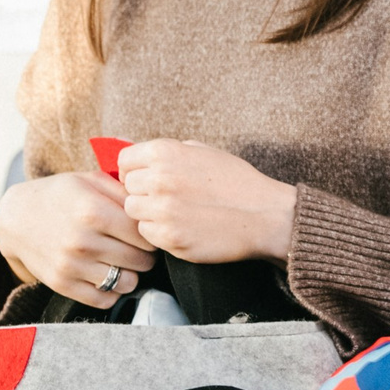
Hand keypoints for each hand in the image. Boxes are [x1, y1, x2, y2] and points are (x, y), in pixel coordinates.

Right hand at [0, 172, 155, 309]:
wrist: (16, 216)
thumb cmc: (60, 195)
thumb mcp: (91, 181)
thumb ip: (125, 192)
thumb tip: (155, 208)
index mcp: (93, 212)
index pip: (146, 234)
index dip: (152, 233)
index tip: (148, 230)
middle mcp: (83, 241)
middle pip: (141, 260)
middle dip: (145, 254)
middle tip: (138, 247)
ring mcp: (71, 266)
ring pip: (128, 283)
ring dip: (132, 274)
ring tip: (124, 261)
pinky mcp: (62, 285)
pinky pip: (105, 300)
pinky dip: (113, 290)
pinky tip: (109, 274)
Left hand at [117, 139, 295, 265]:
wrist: (265, 215)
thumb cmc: (237, 182)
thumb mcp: (204, 152)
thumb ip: (169, 153)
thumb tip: (139, 159)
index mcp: (166, 152)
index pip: (124, 161)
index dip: (134, 171)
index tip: (146, 179)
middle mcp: (159, 179)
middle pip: (128, 188)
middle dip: (143, 193)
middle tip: (168, 199)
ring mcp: (163, 210)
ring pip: (133, 212)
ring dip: (149, 214)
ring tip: (176, 213)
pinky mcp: (169, 238)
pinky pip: (147, 233)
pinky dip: (160, 232)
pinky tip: (183, 226)